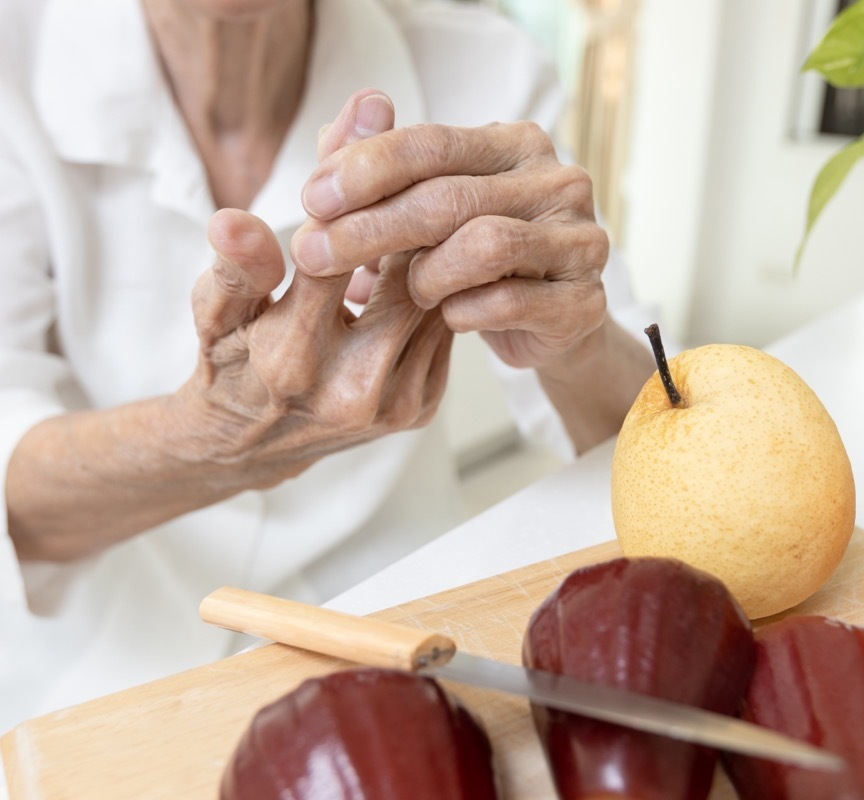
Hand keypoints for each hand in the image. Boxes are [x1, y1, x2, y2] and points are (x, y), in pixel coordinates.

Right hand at [175, 92, 452, 485]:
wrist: (254, 449)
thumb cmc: (227, 367)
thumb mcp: (213, 317)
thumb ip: (232, 268)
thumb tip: (233, 220)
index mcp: (295, 362)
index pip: (335, 251)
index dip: (353, 179)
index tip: (370, 113)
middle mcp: (356, 388)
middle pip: (405, 270)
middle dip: (407, 202)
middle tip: (415, 143)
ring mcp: (399, 402)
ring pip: (436, 293)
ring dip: (433, 237)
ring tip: (429, 183)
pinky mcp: (424, 405)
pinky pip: (445, 322)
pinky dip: (439, 277)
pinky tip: (433, 240)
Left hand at [290, 112, 610, 370]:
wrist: (546, 323)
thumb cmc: (475, 260)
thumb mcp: (426, 209)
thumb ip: (383, 167)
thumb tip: (342, 115)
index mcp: (518, 145)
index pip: (431, 144)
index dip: (365, 168)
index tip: (311, 200)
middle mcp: (559, 183)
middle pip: (448, 197)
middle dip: (370, 227)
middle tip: (314, 255)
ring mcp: (581, 241)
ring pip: (483, 245)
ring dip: (426, 274)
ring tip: (410, 291)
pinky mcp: (586, 300)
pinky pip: (509, 302)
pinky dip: (463, 312)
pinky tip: (450, 316)